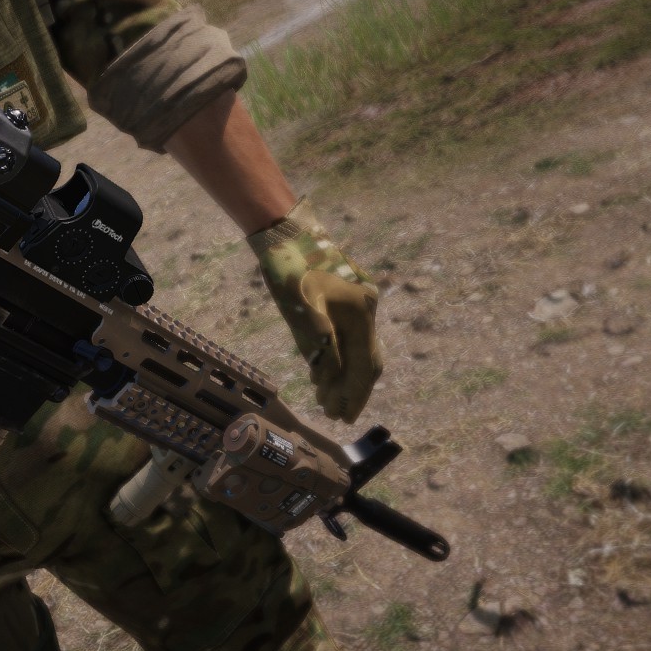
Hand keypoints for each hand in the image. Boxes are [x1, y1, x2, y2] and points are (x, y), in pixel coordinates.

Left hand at [249, 199, 382, 422]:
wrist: (284, 233)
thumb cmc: (289, 264)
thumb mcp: (300, 301)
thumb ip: (317, 337)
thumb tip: (328, 376)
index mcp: (360, 310)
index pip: (364, 362)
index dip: (355, 392)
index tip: (346, 416)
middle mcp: (365, 311)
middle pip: (366, 362)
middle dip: (353, 391)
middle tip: (337, 417)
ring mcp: (357, 308)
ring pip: (358, 353)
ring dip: (345, 380)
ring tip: (327, 404)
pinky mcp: (344, 306)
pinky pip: (347, 341)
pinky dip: (338, 362)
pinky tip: (323, 378)